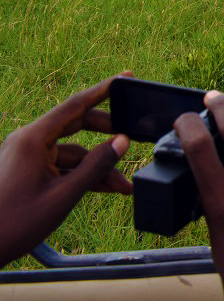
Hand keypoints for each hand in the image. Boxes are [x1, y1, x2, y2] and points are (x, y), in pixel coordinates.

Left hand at [0, 74, 132, 266]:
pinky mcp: (25, 170)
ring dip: (97, 166)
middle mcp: (28, 141)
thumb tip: (122, 142)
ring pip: (71, 151)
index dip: (104, 90)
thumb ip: (96, 166)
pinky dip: (81, 175)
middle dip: (106, 135)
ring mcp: (25, 156)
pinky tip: (103, 189)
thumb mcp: (64, 195)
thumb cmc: (15, 223)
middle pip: (76, 125)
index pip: (76, 105)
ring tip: (122, 186)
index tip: (125, 77)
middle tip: (132, 138)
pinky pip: (60, 165)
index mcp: (33, 139)